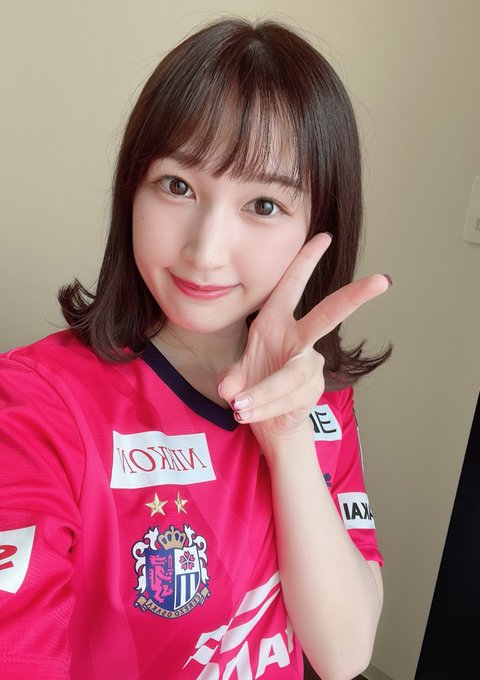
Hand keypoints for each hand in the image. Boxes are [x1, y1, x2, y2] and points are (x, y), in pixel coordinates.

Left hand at [217, 233, 390, 442]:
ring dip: (264, 393)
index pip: (292, 286)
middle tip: (381, 281)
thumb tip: (230, 389)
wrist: (269, 421)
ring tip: (240, 407)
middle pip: (329, 316)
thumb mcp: (236, 375)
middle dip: (353, 298)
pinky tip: (249, 415)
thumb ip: (232, 379)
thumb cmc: (254, 384)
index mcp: (274, 322)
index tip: (323, 236)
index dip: (306, 261)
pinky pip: (288, 399)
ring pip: (291, 377)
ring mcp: (310, 365)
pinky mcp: (314, 390)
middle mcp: (297, 339)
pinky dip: (265, 409)